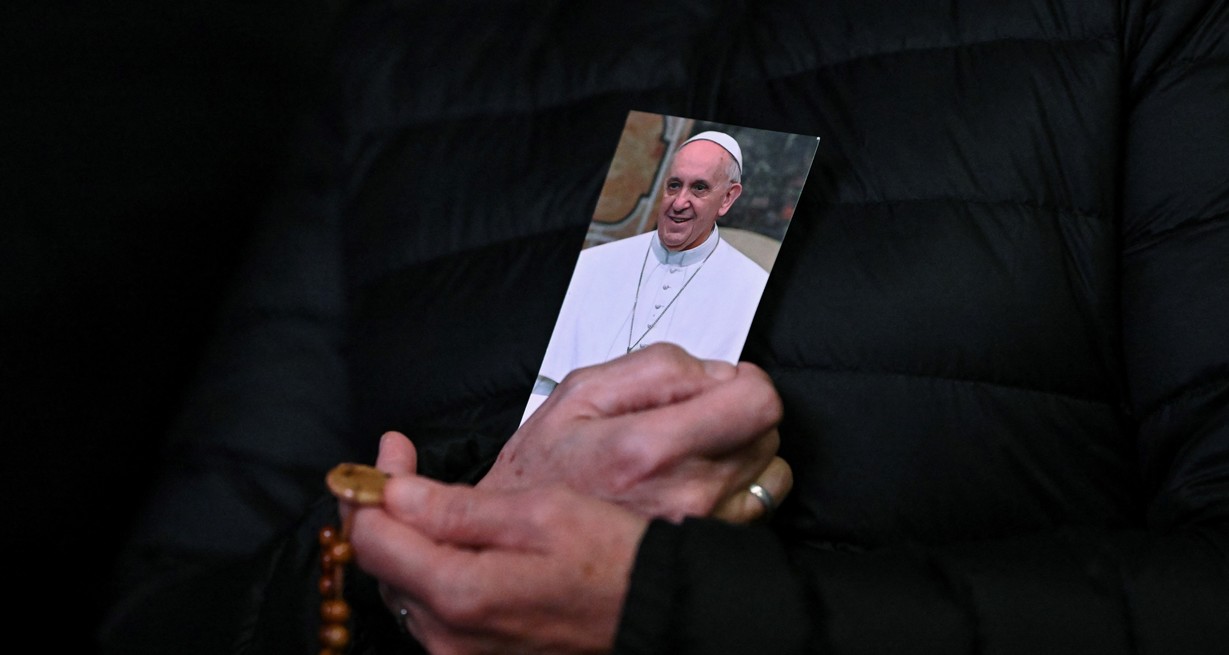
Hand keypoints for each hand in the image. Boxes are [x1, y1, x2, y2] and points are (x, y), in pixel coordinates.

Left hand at [352, 475, 646, 653]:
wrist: (654, 609)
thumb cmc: (611, 559)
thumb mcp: (540, 513)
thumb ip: (458, 508)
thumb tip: (395, 493)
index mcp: (460, 594)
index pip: (374, 538)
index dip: (371, 487)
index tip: (390, 450)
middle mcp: (448, 636)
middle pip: (382, 563)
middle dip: (383, 507)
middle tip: (399, 461)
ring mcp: (459, 651)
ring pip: (403, 584)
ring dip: (402, 535)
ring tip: (419, 492)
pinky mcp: (473, 654)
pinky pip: (429, 606)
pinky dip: (426, 565)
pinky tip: (446, 535)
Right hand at [481, 343, 788, 521]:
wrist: (527, 551)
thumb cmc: (545, 474)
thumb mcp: (579, 394)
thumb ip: (656, 368)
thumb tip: (715, 371)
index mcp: (650, 447)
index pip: (757, 401)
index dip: (744, 382)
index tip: (721, 385)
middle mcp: (687, 492)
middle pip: (767, 431)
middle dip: (736, 413)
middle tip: (691, 419)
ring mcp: (703, 525)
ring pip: (769, 467)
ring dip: (742, 451)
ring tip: (695, 453)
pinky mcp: (708, 546)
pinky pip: (759, 504)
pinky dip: (738, 486)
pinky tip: (697, 483)